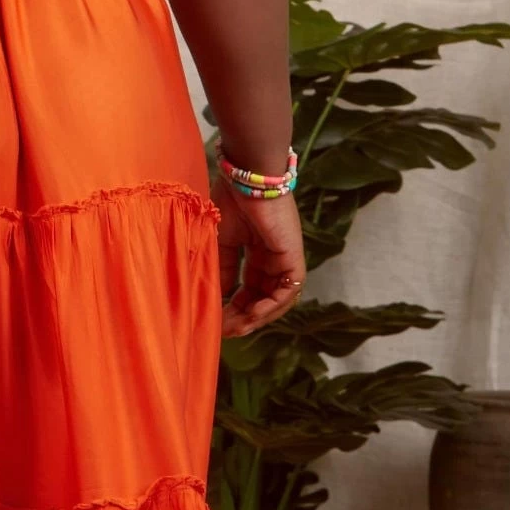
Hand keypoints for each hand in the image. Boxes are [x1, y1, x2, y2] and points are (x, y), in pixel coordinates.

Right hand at [213, 169, 305, 337]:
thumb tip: (217, 298)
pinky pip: (287, 291)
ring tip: (236, 326)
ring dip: (257, 317)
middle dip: (243, 317)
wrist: (246, 179)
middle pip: (263, 298)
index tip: (216, 321)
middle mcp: (273, 258)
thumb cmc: (230, 202)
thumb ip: (222, 270)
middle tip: (224, 330)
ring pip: (277, 300)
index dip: (234, 307)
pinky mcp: (293, 257)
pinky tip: (252, 314)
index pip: (249, 289)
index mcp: (257, 252)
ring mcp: (285, 258)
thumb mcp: (219, 242)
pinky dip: (271, 307)